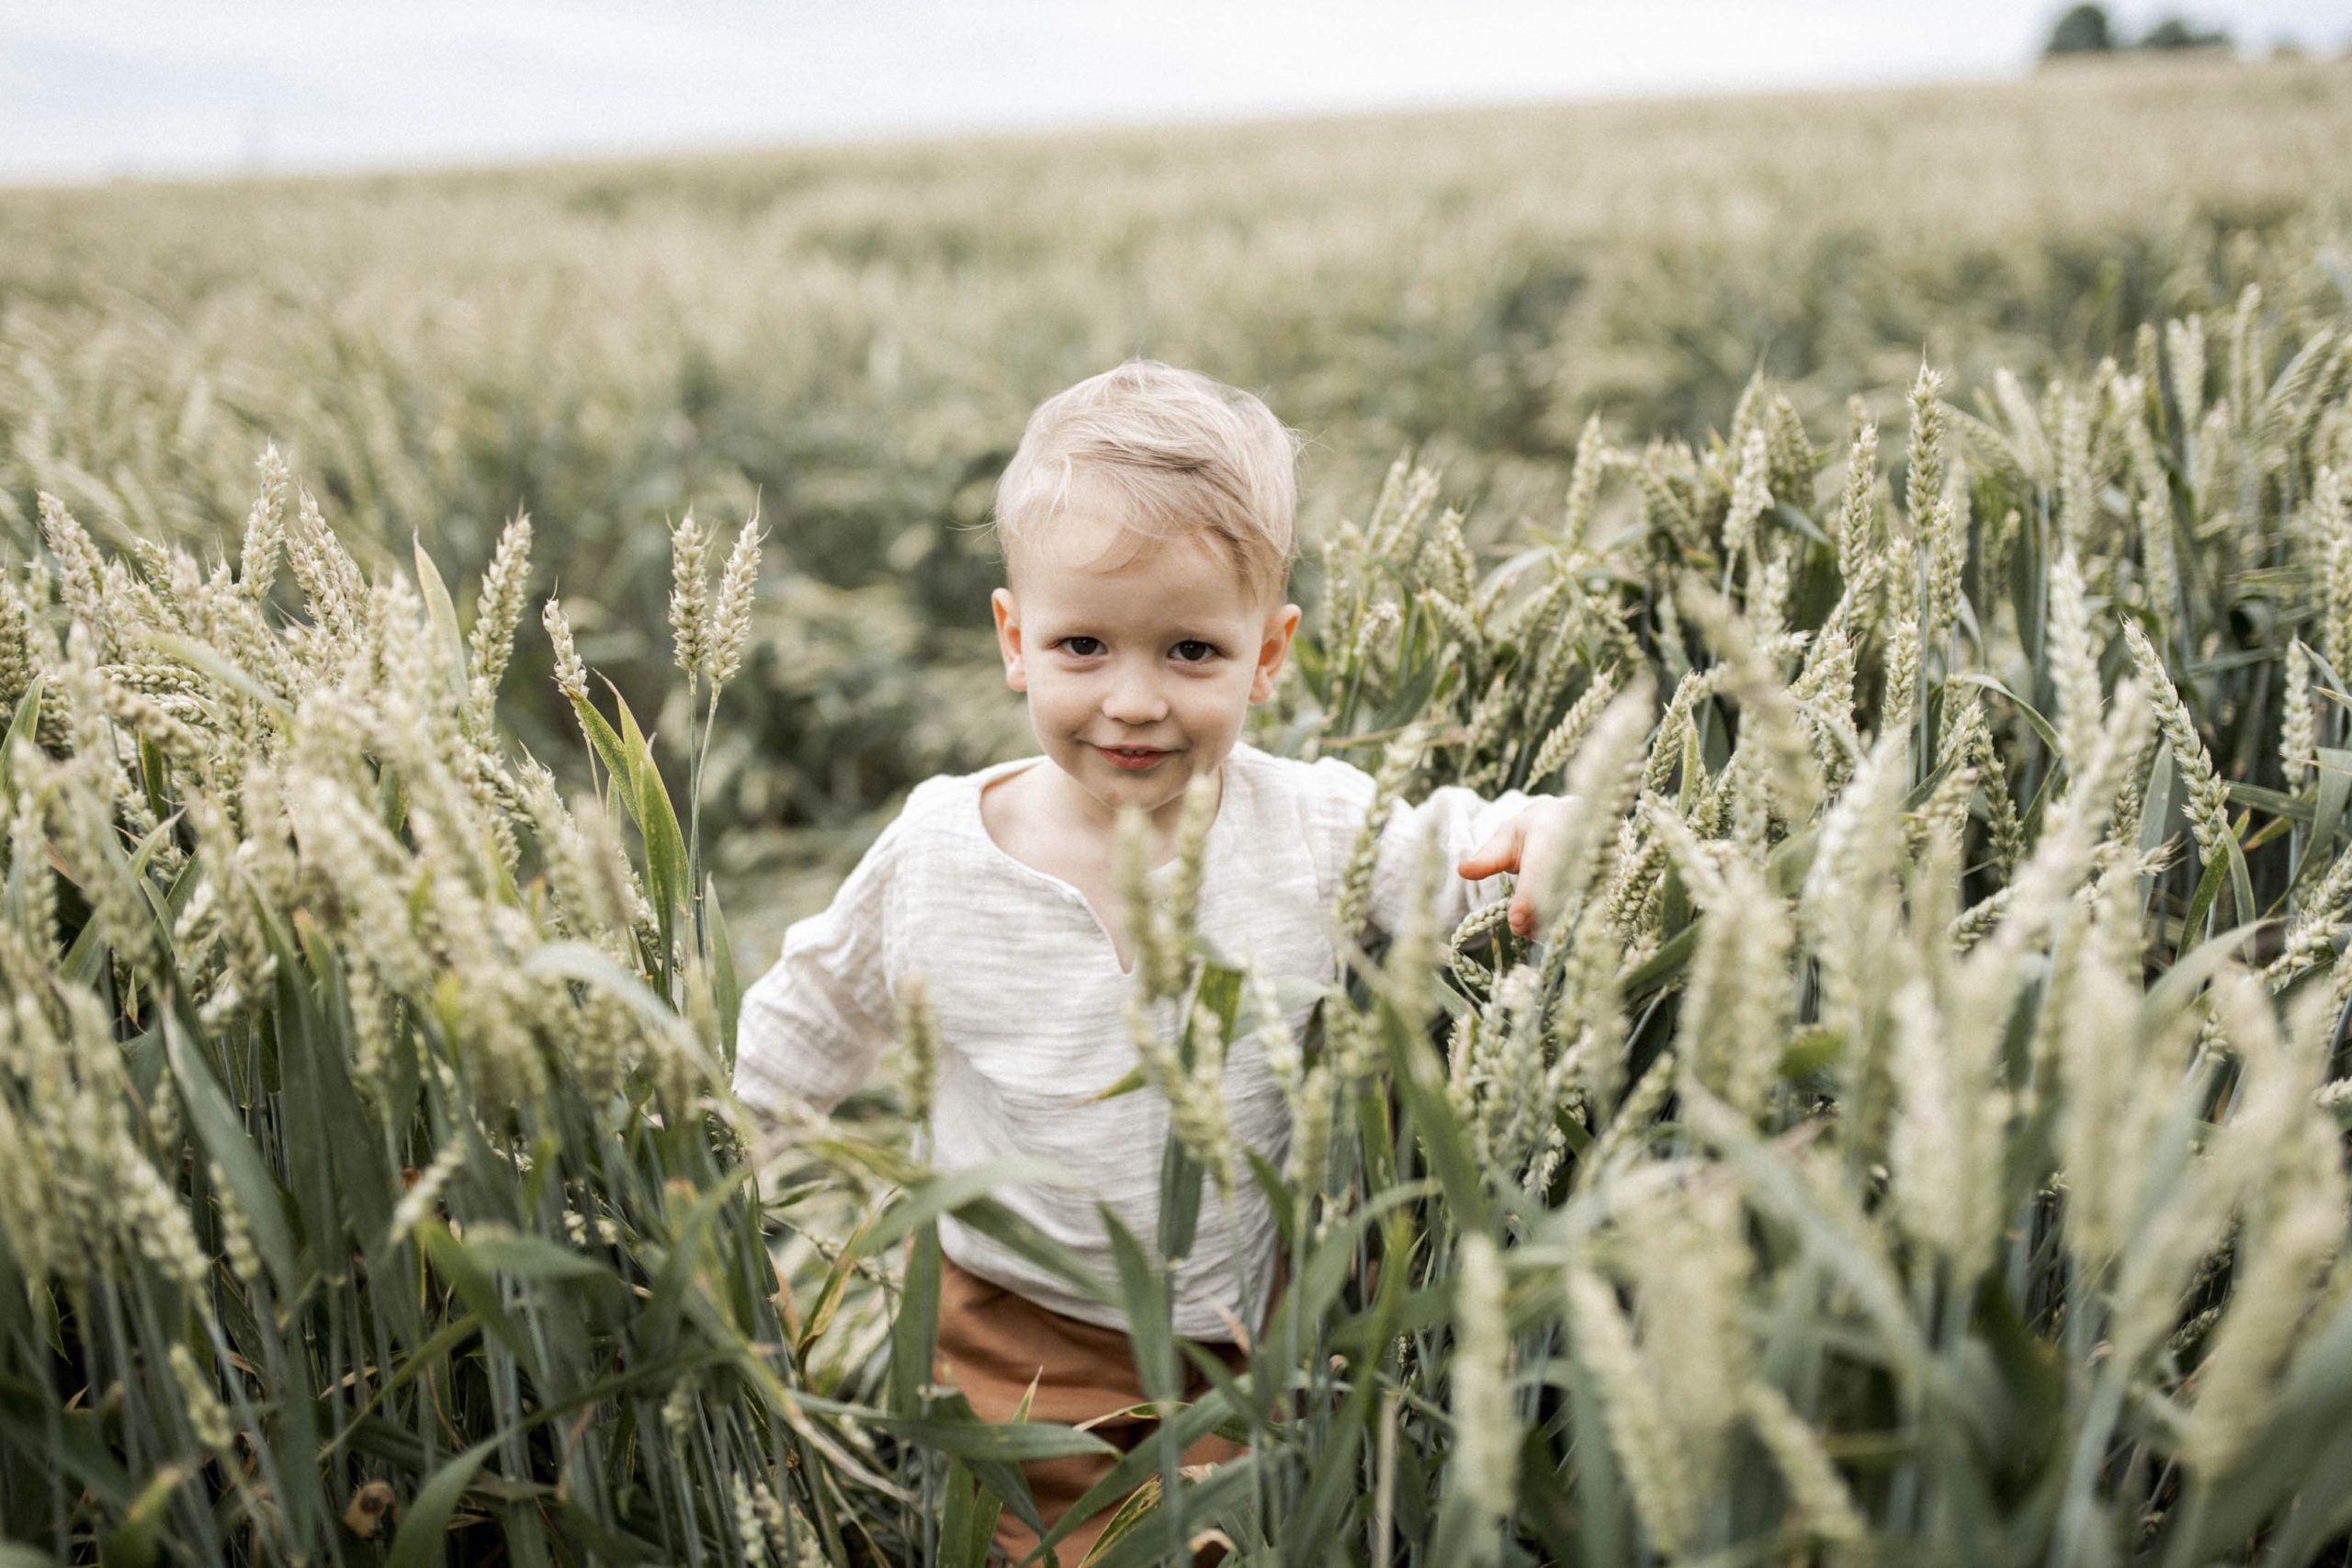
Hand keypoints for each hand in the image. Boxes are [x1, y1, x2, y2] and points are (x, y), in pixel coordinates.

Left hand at [1457, 798, 1576, 937]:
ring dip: (1547, 923)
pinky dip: (1559, 923)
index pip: (1539, 872)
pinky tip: (1543, 929)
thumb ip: (1488, 857)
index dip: (1528, 898)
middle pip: (1554, 895)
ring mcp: (1588, 872)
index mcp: (1549, 837)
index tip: (1516, 920)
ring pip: (1568, 906)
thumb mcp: (1507, 836)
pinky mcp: (1595, 886)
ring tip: (1528, 931)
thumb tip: (1462, 869)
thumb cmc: (1533, 831)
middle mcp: (1574, 854)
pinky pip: (1578, 910)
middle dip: (1535, 917)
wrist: (1573, 821)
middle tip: (1518, 928)